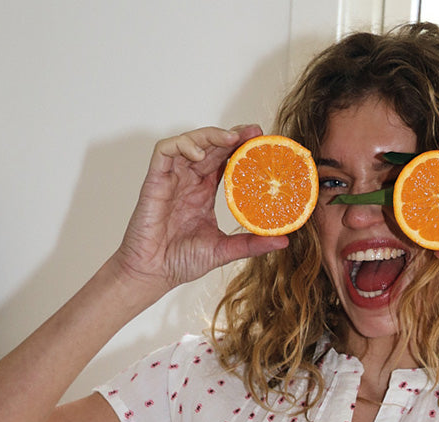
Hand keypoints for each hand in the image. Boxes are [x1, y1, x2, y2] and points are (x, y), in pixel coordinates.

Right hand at [113, 125, 287, 295]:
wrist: (154, 273)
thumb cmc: (182, 261)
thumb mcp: (224, 250)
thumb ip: (252, 244)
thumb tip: (284, 240)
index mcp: (204, 192)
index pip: (224, 160)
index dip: (241, 148)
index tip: (262, 143)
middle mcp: (188, 181)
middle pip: (211, 146)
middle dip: (232, 135)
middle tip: (254, 132)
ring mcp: (171, 179)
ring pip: (189, 142)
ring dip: (210, 135)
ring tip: (232, 139)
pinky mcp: (154, 181)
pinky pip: (165, 151)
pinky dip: (181, 145)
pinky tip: (199, 153)